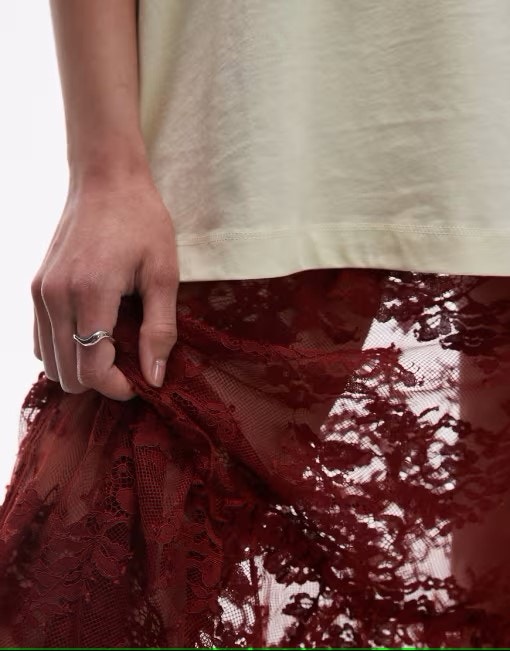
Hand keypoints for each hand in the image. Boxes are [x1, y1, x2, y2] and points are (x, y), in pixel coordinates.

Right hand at [31, 175, 179, 400]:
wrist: (106, 179)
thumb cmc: (142, 221)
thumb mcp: (164, 274)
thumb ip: (160, 329)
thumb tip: (154, 378)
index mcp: (90, 294)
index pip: (90, 370)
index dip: (117, 388)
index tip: (140, 381)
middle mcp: (55, 297)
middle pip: (66, 375)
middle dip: (101, 379)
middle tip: (131, 361)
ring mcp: (40, 292)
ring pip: (50, 361)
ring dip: (81, 365)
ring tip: (115, 345)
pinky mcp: (35, 287)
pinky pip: (41, 339)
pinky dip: (65, 348)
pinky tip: (93, 332)